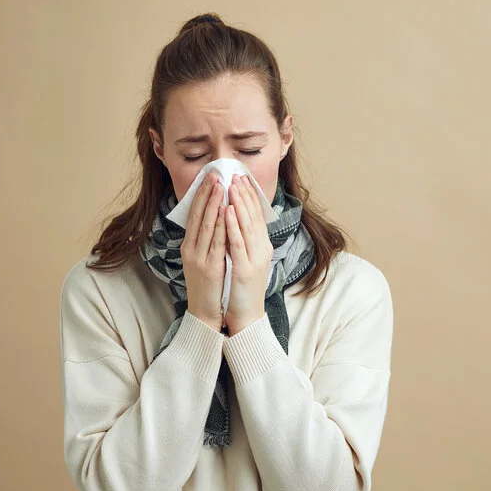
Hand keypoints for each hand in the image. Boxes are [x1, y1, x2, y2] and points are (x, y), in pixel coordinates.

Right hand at [182, 172, 227, 332]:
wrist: (204, 312)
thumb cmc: (208, 286)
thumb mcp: (204, 259)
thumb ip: (207, 241)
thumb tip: (215, 220)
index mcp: (189, 246)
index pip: (194, 215)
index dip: (202, 196)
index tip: (209, 178)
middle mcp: (190, 249)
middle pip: (198, 216)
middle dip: (207, 194)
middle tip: (215, 174)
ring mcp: (198, 258)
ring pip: (205, 226)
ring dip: (213, 204)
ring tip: (220, 186)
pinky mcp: (208, 267)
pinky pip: (215, 242)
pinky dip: (219, 225)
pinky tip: (224, 211)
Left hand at [223, 174, 272, 334]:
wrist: (247, 316)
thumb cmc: (243, 290)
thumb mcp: (247, 261)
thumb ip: (245, 242)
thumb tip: (237, 223)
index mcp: (262, 247)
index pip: (256, 216)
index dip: (249, 197)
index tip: (241, 179)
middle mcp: (262, 250)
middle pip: (253, 217)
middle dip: (244, 194)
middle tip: (236, 174)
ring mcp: (255, 259)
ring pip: (247, 226)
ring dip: (240, 204)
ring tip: (232, 185)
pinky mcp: (245, 269)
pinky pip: (238, 243)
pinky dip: (234, 225)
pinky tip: (228, 211)